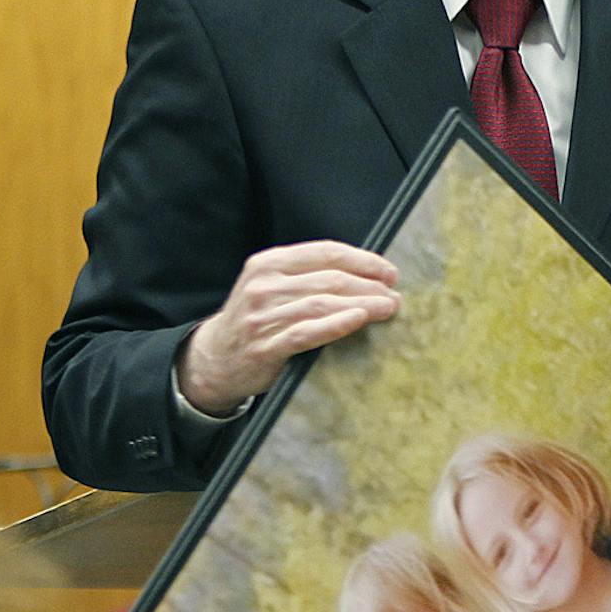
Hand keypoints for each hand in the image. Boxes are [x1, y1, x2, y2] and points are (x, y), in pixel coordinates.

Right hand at [177, 241, 399, 411]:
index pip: (326, 253)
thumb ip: (308, 276)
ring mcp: (262, 316)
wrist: (215, 358)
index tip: (389, 272)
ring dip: (362, 304)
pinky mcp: (265, 347)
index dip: (363, 260)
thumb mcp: (272, 286)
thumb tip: (368, 274)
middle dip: (369, 285)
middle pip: (329, 279)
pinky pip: (307, 333)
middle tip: (395, 294)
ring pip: (322, 304)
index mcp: (268, 263)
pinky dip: (336, 325)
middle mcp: (263, 286)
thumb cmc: (257, 320)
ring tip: (389, 308)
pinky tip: (359, 320)